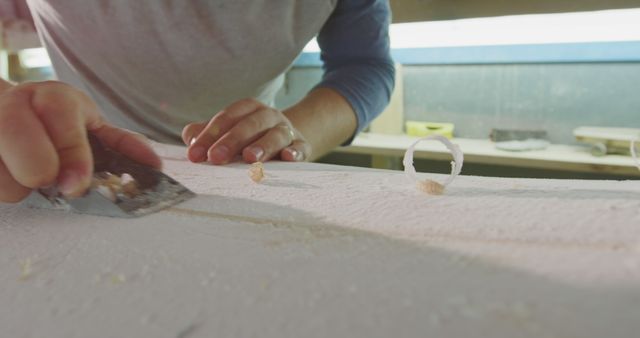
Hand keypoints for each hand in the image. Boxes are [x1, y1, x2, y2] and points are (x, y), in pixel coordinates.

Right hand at [0, 81, 160, 202]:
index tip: (75, 185)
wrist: (3, 111)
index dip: (70, 153)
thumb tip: (154, 164)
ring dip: (13, 184)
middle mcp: (15, 103)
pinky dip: (0, 186)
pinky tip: (6, 175)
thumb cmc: (54, 126)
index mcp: (53, 98)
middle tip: (47, 183)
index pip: (60, 114)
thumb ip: (119, 144)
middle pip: (14, 132)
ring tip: (24, 176)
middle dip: (34, 168)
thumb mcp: (89, 127)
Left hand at [182, 98, 310, 163]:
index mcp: (248, 109)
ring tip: (250, 158)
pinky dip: (296, 152)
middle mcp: (269, 116)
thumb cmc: (250, 138)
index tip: (195, 154)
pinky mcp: (302, 146)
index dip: (209, 135)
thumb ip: (206, 134)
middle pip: (251, 124)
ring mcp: (287, 130)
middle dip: (232, 141)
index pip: (227, 118)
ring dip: (263, 145)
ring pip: (276, 134)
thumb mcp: (228, 133)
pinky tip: (288, 158)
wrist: (287, 141)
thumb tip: (189, 137)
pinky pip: (301, 147)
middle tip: (216, 158)